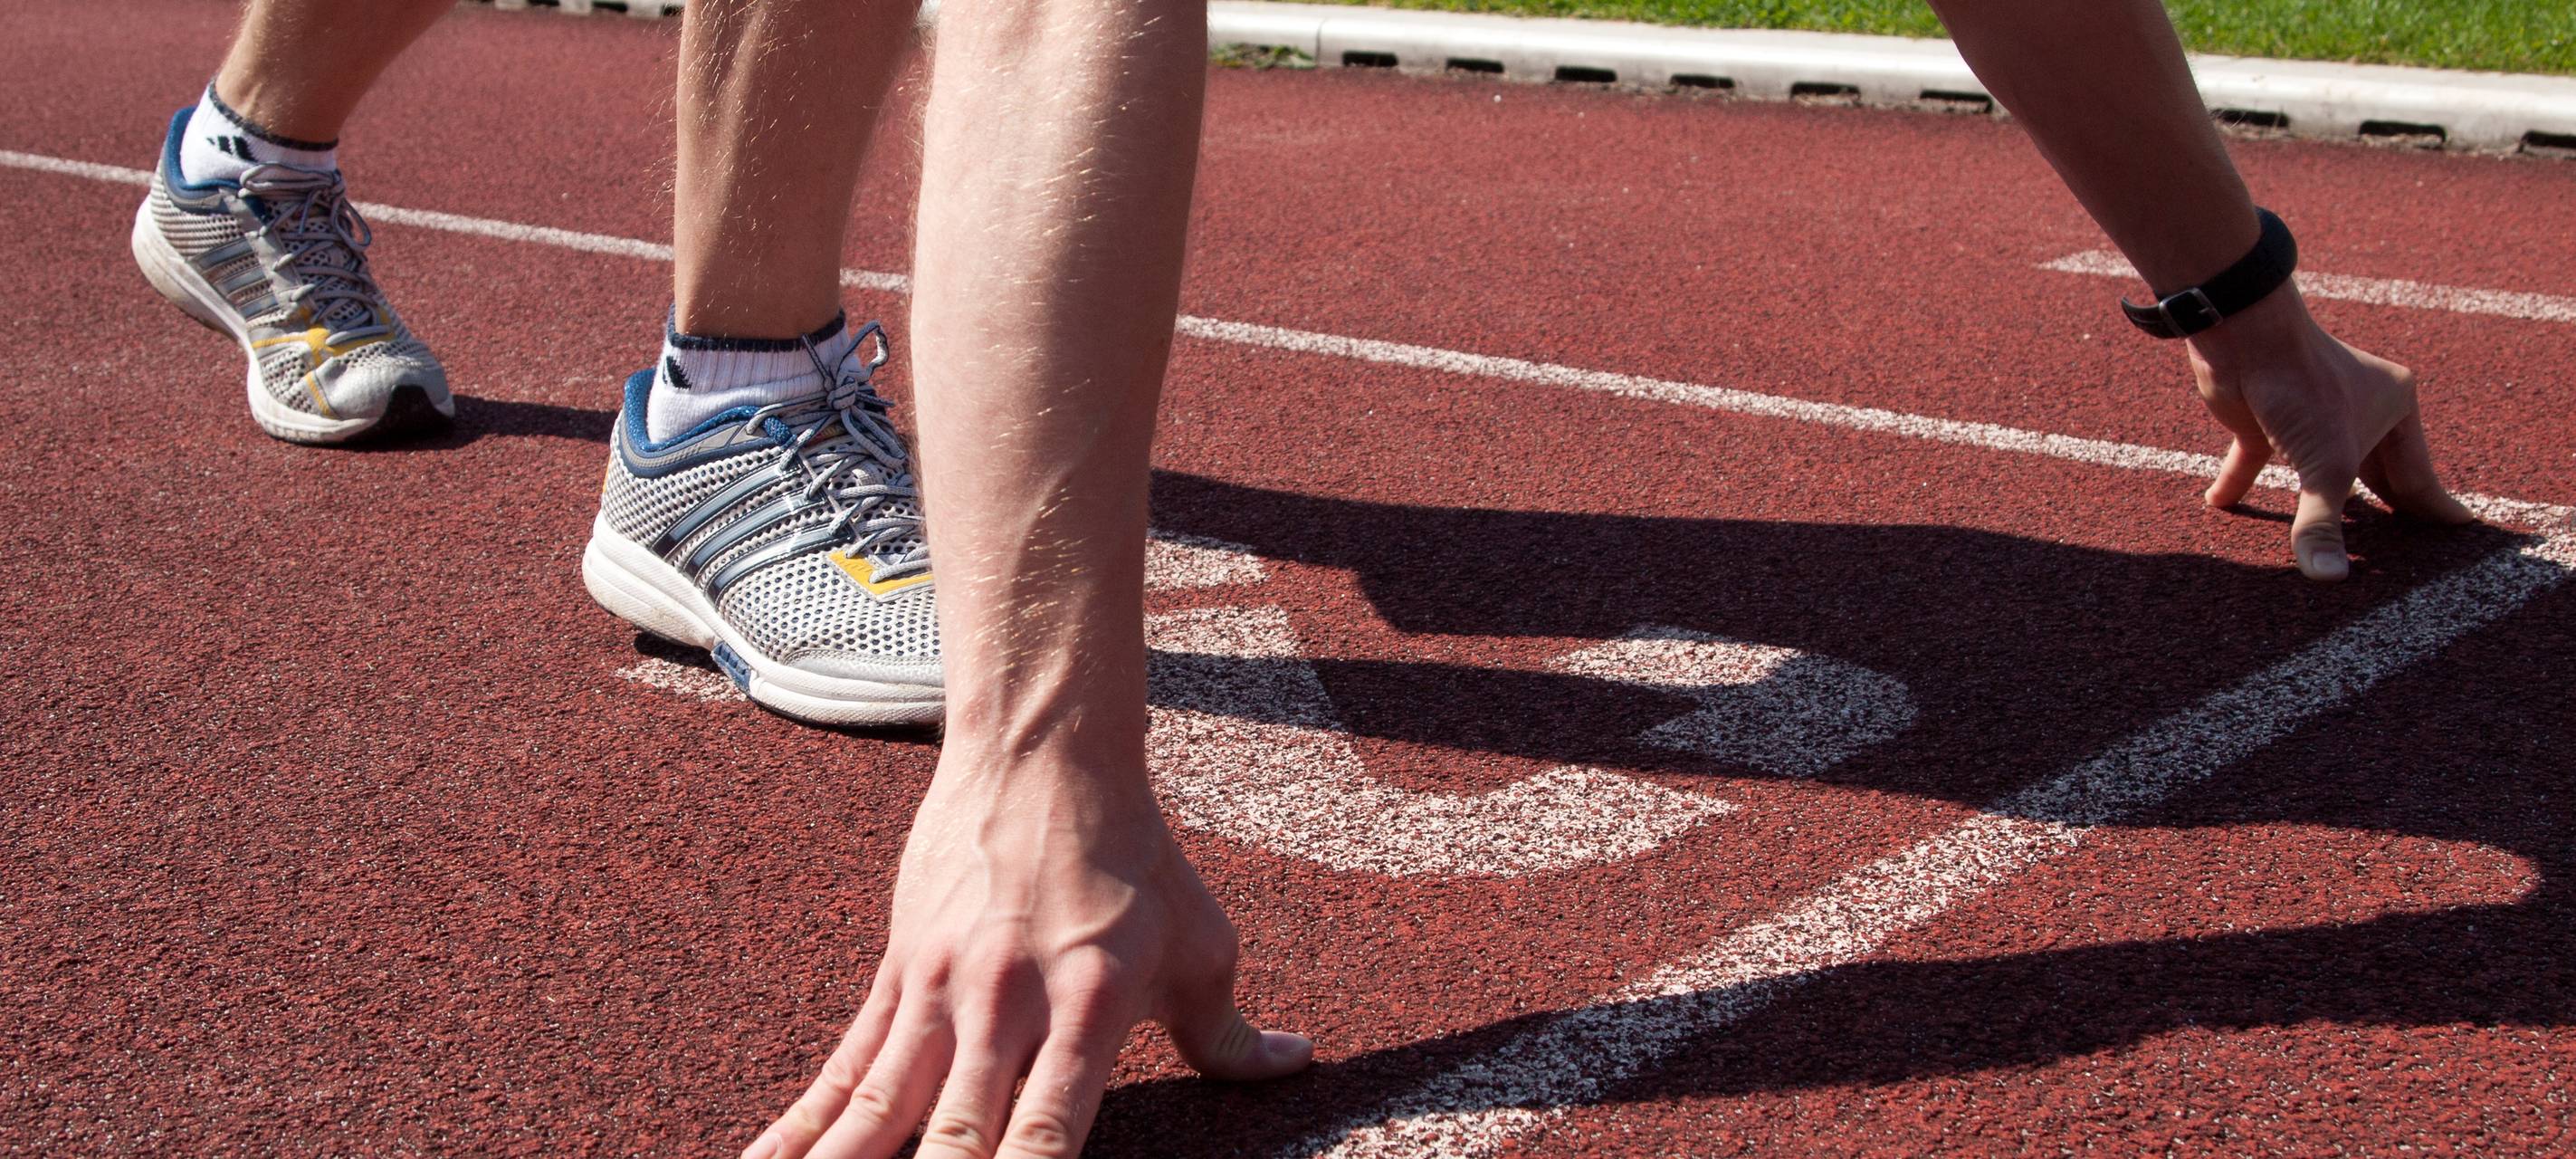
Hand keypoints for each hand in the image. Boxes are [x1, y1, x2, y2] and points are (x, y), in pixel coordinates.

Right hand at [744, 764, 1310, 1158]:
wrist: (1043, 753)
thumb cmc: (1135, 858)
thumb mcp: (1203, 945)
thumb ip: (1233, 1035)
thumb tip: (1295, 1067)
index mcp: (1088, 1010)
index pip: (1052, 1131)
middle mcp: (1006, 1008)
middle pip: (953, 1134)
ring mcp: (940, 994)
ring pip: (878, 1110)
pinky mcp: (896, 978)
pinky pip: (843, 1069)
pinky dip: (801, 1127)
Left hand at [2187, 289, 2474, 579]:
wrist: (2243, 333)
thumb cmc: (2300, 385)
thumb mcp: (2325, 463)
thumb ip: (2323, 522)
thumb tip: (2329, 578)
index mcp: (2394, 407)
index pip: (2418, 475)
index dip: (2434, 508)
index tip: (2460, 531)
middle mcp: (2357, 409)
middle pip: (2376, 473)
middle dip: (2384, 511)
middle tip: (2403, 552)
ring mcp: (2309, 414)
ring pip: (2322, 469)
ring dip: (2324, 502)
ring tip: (2336, 539)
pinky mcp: (2262, 419)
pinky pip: (2253, 460)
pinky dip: (2239, 482)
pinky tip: (2221, 505)